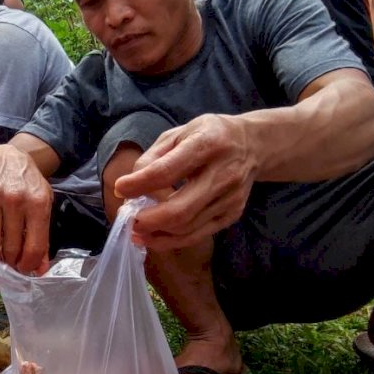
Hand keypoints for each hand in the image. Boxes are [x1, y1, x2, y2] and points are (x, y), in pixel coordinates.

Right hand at [0, 145, 52, 273]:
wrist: (6, 155)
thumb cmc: (27, 183)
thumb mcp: (42, 204)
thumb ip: (42, 236)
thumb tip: (40, 270)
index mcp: (37, 203)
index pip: (34, 245)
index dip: (28, 264)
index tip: (24, 269)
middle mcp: (14, 199)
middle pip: (10, 246)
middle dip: (10, 262)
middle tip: (9, 264)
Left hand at [114, 114, 257, 250]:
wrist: (252, 145)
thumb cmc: (208, 136)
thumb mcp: (179, 133)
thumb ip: (153, 157)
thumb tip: (129, 185)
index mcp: (206, 144)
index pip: (167, 171)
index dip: (139, 184)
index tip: (120, 189)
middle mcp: (223, 173)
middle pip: (180, 209)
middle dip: (149, 220)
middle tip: (129, 220)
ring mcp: (230, 197)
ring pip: (187, 227)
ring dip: (156, 233)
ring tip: (136, 230)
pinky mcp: (232, 214)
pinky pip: (197, 235)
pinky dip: (171, 240)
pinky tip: (153, 237)